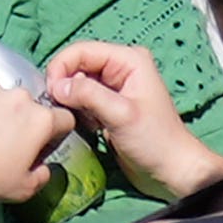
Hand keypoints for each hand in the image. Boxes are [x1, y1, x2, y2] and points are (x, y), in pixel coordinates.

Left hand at [0, 73, 78, 206]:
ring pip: (1, 97)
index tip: (41, 146)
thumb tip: (43, 167)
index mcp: (41, 119)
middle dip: (23, 122)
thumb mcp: (24, 189)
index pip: (64, 119)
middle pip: (30, 107)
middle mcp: (18, 96)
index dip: (55, 135)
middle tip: (5, 144)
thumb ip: (44, 176)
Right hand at [47, 39, 219, 195]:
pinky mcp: (109, 104)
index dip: (61, 68)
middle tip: (62, 109)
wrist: (171, 171)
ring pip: (78, 83)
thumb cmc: (154, 141)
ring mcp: (115, 86)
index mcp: (128, 59)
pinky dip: (79, 110)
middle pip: (78, 65)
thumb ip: (88, 94)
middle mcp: (121, 67)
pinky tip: (88, 126)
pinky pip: (83, 99)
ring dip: (72, 101)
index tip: (51, 93)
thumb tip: (56, 87)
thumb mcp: (120, 114)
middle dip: (66, 86)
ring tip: (81, 120)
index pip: (82, 51)